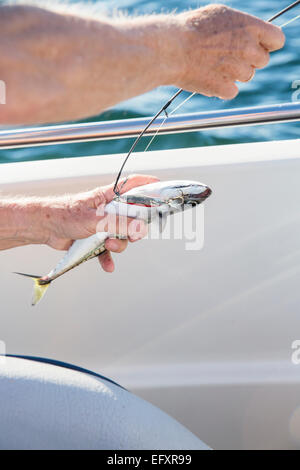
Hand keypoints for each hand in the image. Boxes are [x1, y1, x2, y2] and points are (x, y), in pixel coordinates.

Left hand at [26, 174, 158, 272]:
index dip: (149, 186)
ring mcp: (103, 224)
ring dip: (118, 244)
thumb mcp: (96, 220)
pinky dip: (108, 258)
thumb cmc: (65, 214)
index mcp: (109, 197)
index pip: (134, 186)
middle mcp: (108, 209)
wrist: (45, 228)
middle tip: (133, 236)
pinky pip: (108, 250)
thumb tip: (140, 230)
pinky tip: (108, 265)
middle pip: (133, 217)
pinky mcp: (95, 239)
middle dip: (134, 230)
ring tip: (106, 245)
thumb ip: (119, 225)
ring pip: (122, 236)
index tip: (163, 190)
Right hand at [170, 4, 284, 98]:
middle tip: (229, 56)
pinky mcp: (226, 88)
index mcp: (250, 27)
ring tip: (214, 65)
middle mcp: (249, 48)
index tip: (257, 46)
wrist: (171, 49)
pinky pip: (232, 91)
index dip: (267, 44)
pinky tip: (208, 77)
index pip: (277, 40)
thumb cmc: (191, 29)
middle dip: (249, 59)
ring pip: (247, 77)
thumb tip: (249, 33)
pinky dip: (222, 87)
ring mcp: (238, 70)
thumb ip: (241, 26)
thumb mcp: (220, 15)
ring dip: (234, 74)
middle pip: (263, 60)